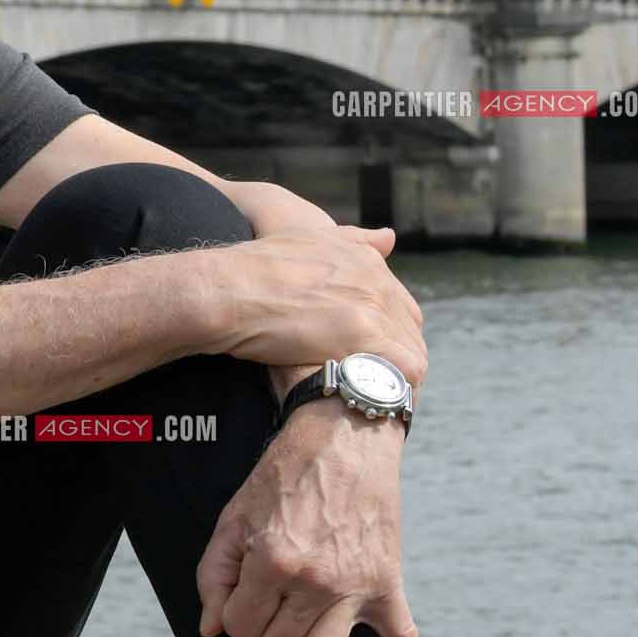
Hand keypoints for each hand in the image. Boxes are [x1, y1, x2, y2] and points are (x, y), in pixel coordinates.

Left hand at [196, 406, 422, 636]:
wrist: (347, 435)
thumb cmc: (284, 471)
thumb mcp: (235, 513)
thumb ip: (217, 571)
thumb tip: (210, 626)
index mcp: (273, 560)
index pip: (238, 623)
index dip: (227, 624)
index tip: (228, 618)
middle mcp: (315, 582)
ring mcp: (356, 587)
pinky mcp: (388, 582)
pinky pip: (402, 636)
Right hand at [207, 226, 426, 387]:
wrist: (225, 290)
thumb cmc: (250, 269)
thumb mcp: (306, 239)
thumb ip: (352, 240)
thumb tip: (390, 237)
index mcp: (365, 260)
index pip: (399, 303)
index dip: (388, 330)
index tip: (368, 351)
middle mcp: (376, 280)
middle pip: (409, 328)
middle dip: (396, 354)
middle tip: (371, 378)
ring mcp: (372, 308)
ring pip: (411, 351)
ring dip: (397, 375)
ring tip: (372, 394)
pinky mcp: (362, 336)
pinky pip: (405, 371)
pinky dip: (397, 388)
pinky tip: (376, 399)